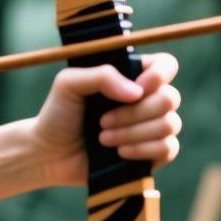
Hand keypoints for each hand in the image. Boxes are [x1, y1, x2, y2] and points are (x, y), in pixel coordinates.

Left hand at [29, 53, 181, 187]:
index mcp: (132, 77)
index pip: (166, 65)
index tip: (137, 88)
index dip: (159, 75)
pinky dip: (143, 150)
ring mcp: (152, 128)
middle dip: (134, 113)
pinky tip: (119, 152)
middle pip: (170, 98)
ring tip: (102, 139)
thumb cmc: (59, 114)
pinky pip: (169, 149)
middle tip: (101, 121)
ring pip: (169, 124)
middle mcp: (147, 100)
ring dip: (133, 133)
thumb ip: (101, 75)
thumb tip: (137, 92)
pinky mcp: (153, 155)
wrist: (50, 154)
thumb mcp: (69, 84)